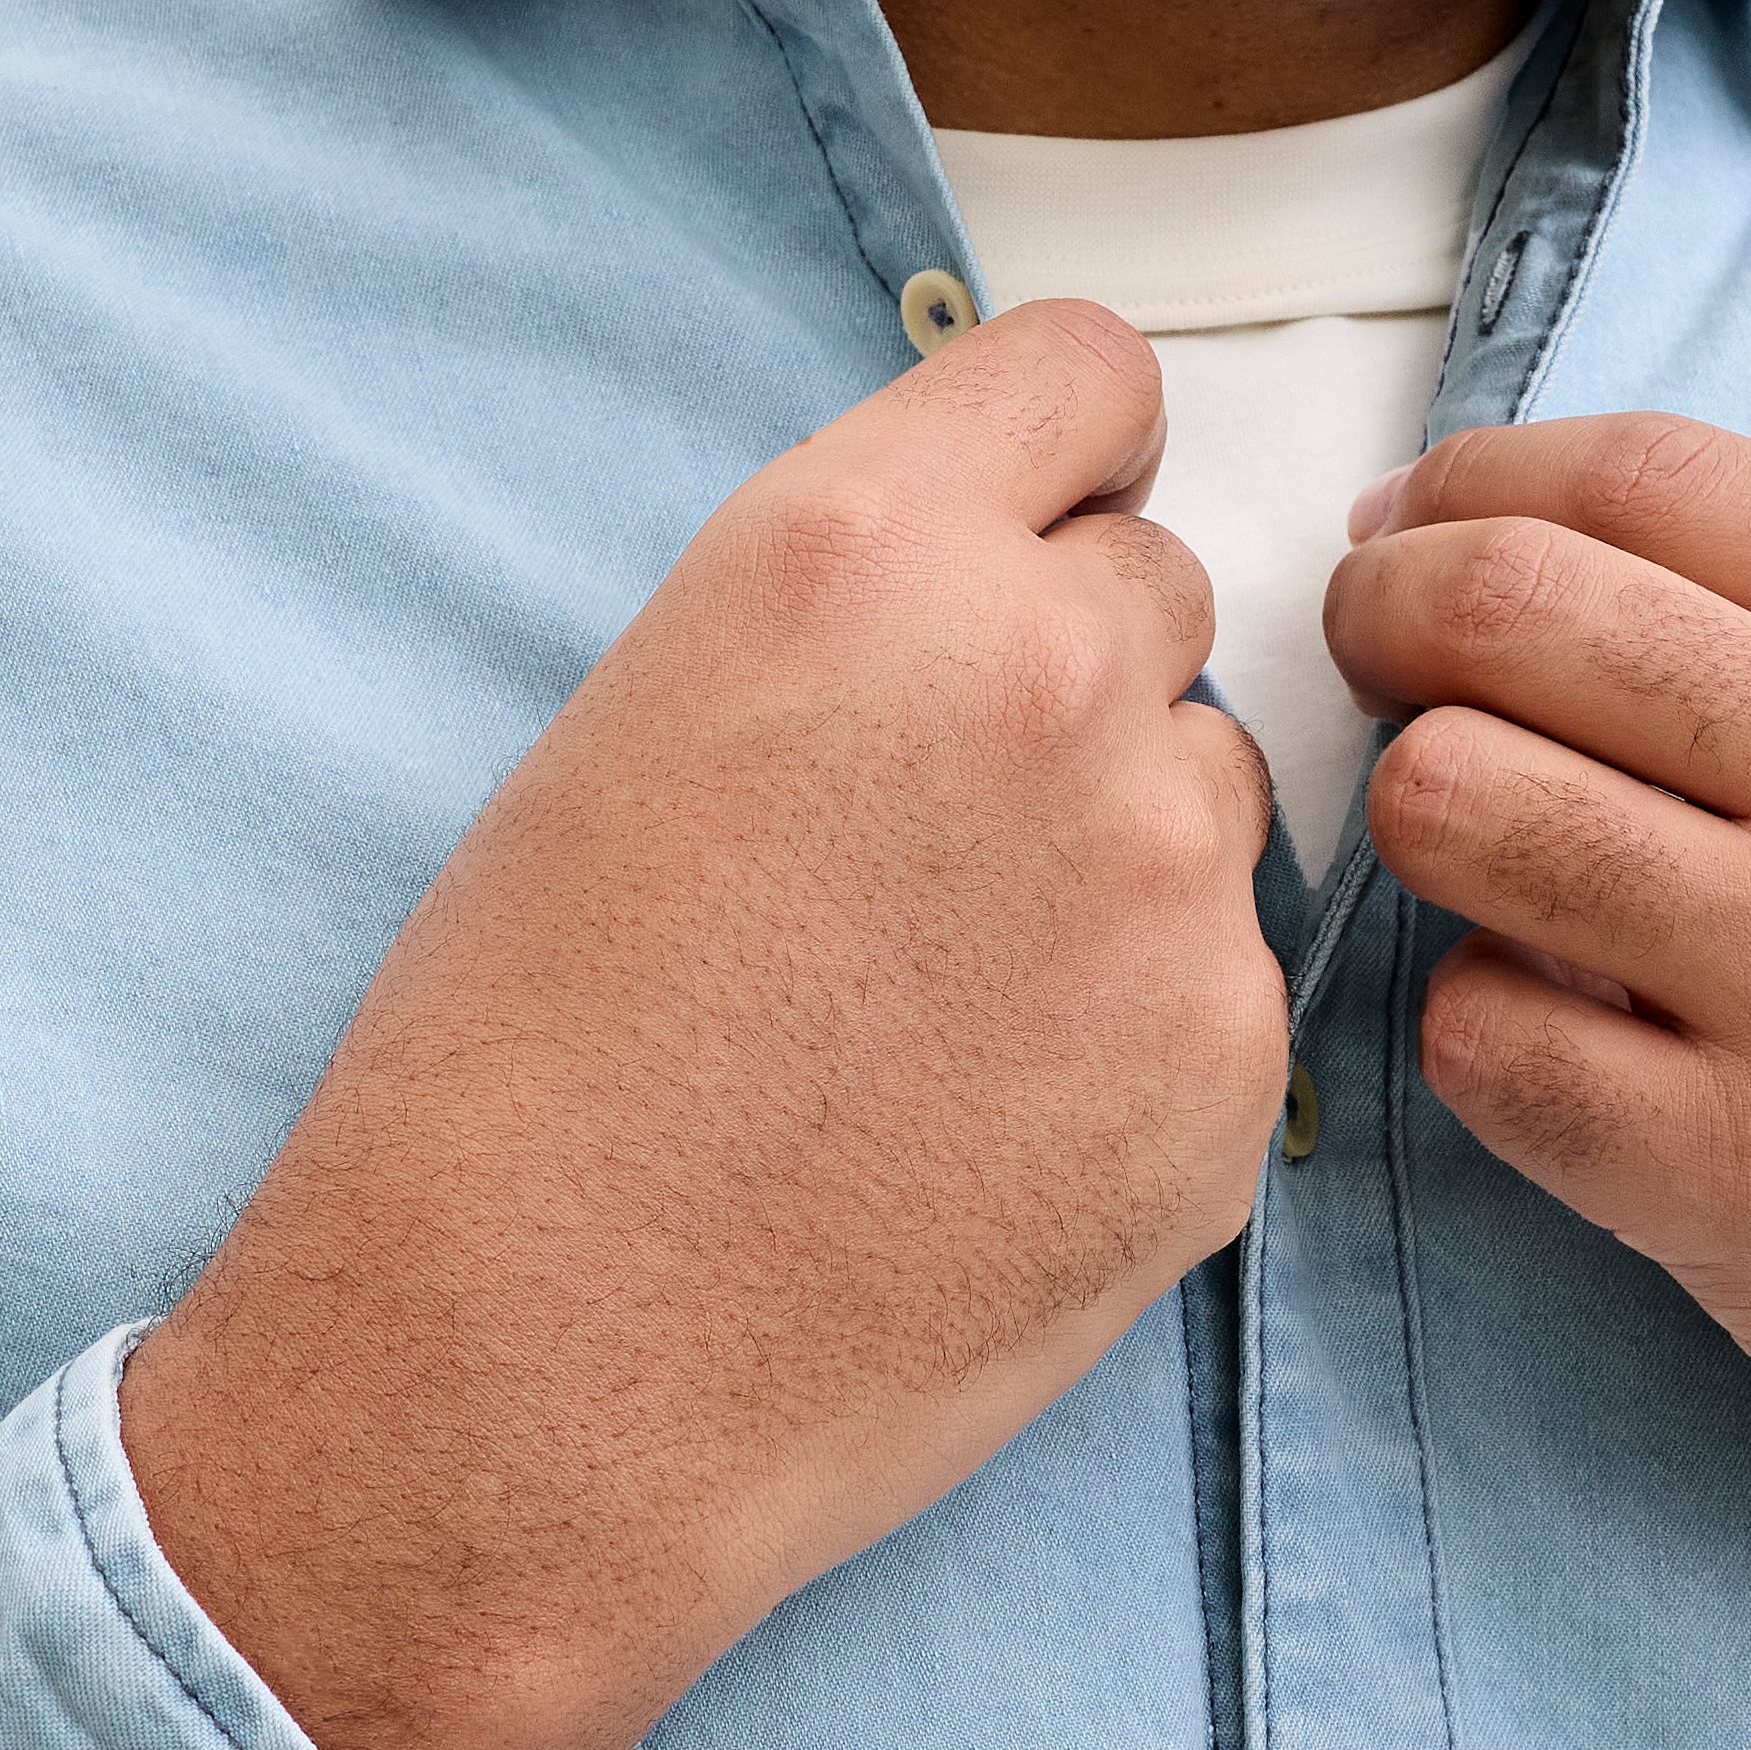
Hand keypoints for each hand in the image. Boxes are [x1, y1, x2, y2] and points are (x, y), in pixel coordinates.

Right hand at [124, 303, 1285, 1749]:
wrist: (533, 1373)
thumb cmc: (524, 1065)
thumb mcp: (646, 721)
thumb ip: (865, 618)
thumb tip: (1016, 594)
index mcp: (866, 550)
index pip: (1091, 376)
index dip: (1055, 466)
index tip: (1024, 539)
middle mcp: (1047, 673)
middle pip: (1160, 589)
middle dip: (1068, 680)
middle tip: (918, 843)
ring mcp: (1165, 878)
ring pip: (1209, 792)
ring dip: (1115, 862)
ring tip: (928, 1013)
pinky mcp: (1226, 1068)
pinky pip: (1222, 985)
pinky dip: (1134, 1041)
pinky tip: (979, 1134)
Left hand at [1330, 415, 1750, 1749]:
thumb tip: (1541, 556)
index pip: (1650, 477)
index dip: (1475, 486)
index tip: (1418, 532)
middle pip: (1515, 608)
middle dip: (1389, 617)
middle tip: (1380, 665)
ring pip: (1456, 803)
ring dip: (1422, 822)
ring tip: (1486, 864)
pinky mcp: (1748, 1189)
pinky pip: (1476, 1038)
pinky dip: (1478, 1029)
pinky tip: (1560, 1039)